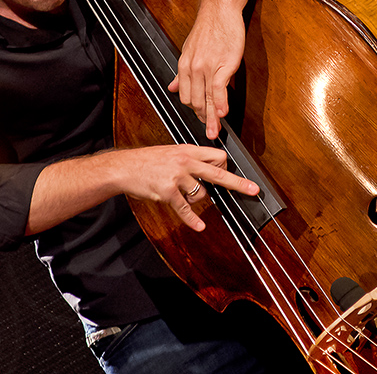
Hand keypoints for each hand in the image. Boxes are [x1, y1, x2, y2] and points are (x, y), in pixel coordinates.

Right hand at [116, 144, 257, 230]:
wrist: (124, 167)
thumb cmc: (147, 161)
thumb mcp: (171, 152)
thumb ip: (189, 159)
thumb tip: (207, 169)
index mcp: (188, 150)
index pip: (217, 156)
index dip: (224, 167)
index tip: (228, 175)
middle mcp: (185, 161)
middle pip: (219, 173)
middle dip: (237, 183)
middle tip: (253, 189)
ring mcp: (177, 176)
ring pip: (201, 193)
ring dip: (196, 199)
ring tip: (181, 194)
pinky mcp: (168, 191)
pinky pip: (185, 208)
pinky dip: (192, 219)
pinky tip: (200, 226)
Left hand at [167, 5, 244, 138]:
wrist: (219, 11)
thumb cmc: (208, 29)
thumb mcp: (189, 50)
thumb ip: (180, 72)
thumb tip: (171, 87)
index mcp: (184, 66)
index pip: (184, 96)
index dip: (193, 111)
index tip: (201, 120)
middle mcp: (193, 69)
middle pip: (194, 101)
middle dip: (202, 118)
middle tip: (211, 130)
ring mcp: (207, 67)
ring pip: (205, 99)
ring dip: (211, 118)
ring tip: (215, 131)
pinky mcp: (223, 65)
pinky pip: (218, 89)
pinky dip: (220, 104)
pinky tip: (223, 113)